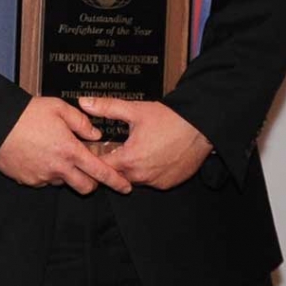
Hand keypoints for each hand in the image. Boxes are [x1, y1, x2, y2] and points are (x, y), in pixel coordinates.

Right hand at [0, 96, 131, 194]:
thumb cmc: (26, 114)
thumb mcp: (58, 108)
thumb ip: (81, 121)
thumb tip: (95, 133)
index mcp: (70, 150)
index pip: (100, 172)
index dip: (116, 181)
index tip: (125, 186)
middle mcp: (58, 167)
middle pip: (84, 187)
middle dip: (91, 183)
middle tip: (88, 171)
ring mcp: (42, 176)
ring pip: (62, 182)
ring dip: (65, 173)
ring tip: (54, 153)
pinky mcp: (28, 180)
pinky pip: (43, 180)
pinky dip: (46, 172)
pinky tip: (38, 155)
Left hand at [79, 98, 212, 189]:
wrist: (201, 127)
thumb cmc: (169, 119)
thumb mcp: (135, 110)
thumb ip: (107, 107)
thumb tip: (84, 102)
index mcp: (129, 159)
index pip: (101, 167)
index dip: (94, 158)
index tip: (91, 150)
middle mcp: (142, 175)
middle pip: (116, 175)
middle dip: (112, 163)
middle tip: (112, 148)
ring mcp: (157, 182)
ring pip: (134, 179)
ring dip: (130, 168)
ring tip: (132, 150)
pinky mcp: (169, 183)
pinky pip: (151, 181)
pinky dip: (147, 172)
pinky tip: (150, 156)